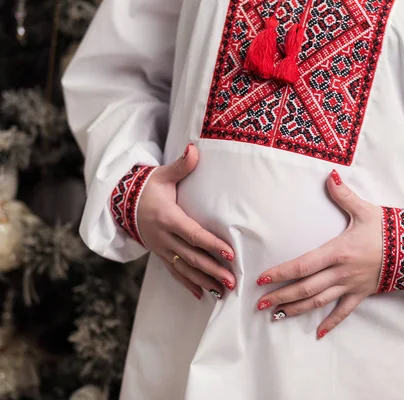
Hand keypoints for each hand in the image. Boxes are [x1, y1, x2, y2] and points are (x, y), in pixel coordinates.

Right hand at [137, 143, 235, 299]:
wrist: (124, 203)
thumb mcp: (163, 176)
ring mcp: (162, 249)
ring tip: (224, 291)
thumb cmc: (150, 188)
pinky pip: (175, 273)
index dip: (212, 245)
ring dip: (205, 281)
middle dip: (213, 270)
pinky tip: (202, 295)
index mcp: (168, 218)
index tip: (230, 253)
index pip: (194, 234)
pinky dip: (188, 284)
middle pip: (192, 257)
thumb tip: (194, 149)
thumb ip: (181, 166)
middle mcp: (164, 237)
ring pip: (185, 269)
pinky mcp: (160, 255)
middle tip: (232, 280)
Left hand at [256, 170, 382, 338]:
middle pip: (305, 288)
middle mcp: (340, 272)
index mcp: (337, 252)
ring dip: (296, 309)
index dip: (281, 273)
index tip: (262, 279)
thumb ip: (344, 195)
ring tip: (277, 316)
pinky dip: (330, 323)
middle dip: (281, 296)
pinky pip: (343, 312)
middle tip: (259, 304)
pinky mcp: (361, 293)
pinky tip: (318, 334)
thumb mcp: (364, 210)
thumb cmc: (387, 229)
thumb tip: (330, 176)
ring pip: (319, 302)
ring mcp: (350, 285)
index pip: (302, 265)